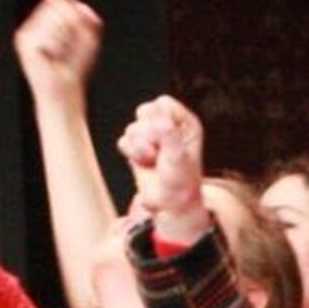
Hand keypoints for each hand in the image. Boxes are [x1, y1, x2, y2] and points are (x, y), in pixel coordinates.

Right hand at [14, 0, 103, 97]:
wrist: (63, 97)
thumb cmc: (74, 71)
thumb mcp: (87, 40)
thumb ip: (86, 20)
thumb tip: (81, 6)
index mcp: (38, 24)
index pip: (60, 3)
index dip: (76, 18)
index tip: (77, 39)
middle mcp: (28, 29)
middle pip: (59, 8)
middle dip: (73, 28)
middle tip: (70, 52)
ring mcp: (25, 37)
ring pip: (57, 20)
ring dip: (68, 40)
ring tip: (64, 58)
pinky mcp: (28, 47)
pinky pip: (54, 35)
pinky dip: (62, 48)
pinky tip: (57, 61)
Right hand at [116, 96, 209, 240]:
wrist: (168, 204)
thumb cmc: (180, 180)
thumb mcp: (178, 157)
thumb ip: (168, 136)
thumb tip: (159, 121)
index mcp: (185, 122)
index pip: (163, 104)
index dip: (159, 119)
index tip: (166, 139)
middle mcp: (168, 125)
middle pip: (144, 111)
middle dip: (147, 134)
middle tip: (159, 153)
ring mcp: (151, 135)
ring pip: (132, 127)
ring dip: (140, 148)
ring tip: (153, 161)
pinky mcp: (137, 146)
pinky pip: (123, 140)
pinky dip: (131, 153)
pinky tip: (143, 163)